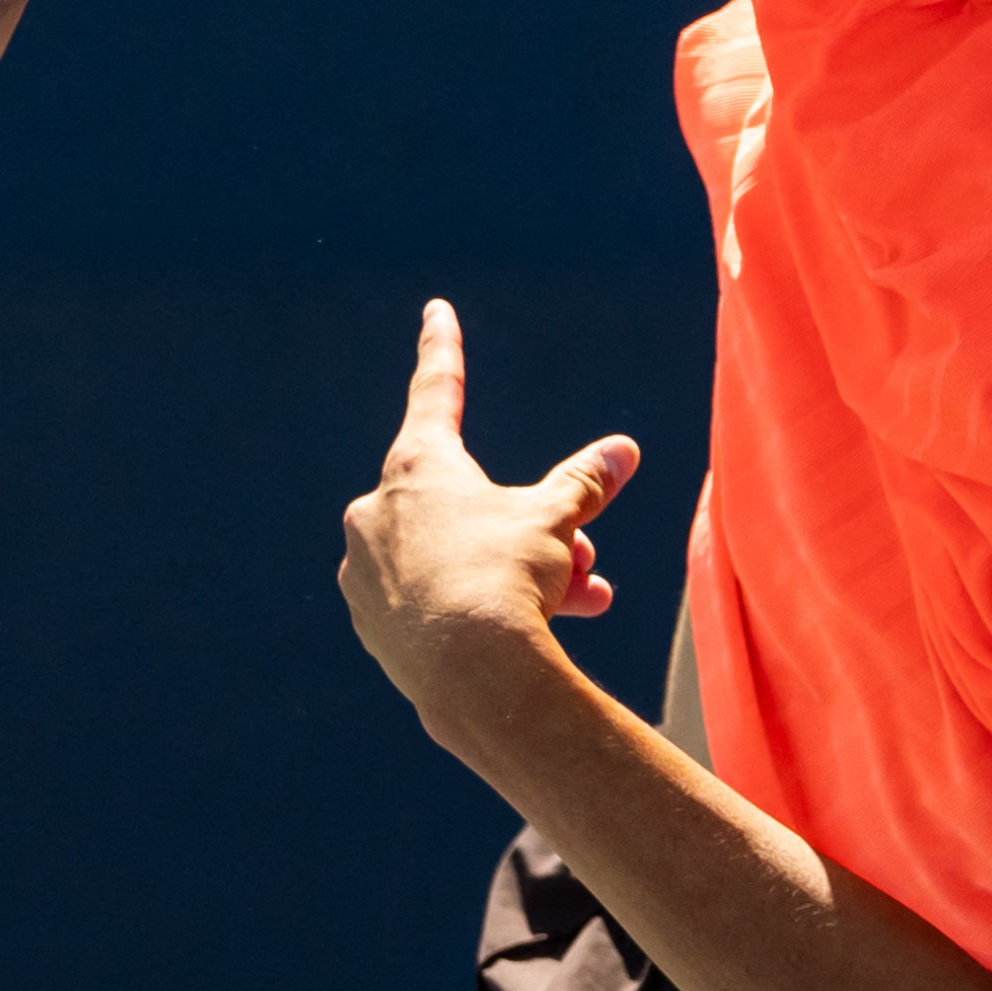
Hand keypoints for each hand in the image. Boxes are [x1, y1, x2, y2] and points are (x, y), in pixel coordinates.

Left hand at [338, 301, 638, 730]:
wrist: (473, 680)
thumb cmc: (510, 580)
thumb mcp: (556, 520)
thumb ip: (584, 482)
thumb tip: (624, 450)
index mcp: (417, 468)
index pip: (436, 391)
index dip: (443, 347)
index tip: (436, 310)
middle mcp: (377, 514)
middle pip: (469, 504)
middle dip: (531, 527)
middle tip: (582, 557)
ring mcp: (367, 574)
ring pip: (456, 559)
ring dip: (518, 573)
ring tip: (581, 600)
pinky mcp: (373, 628)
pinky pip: (434, 604)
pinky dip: (479, 609)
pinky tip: (525, 634)